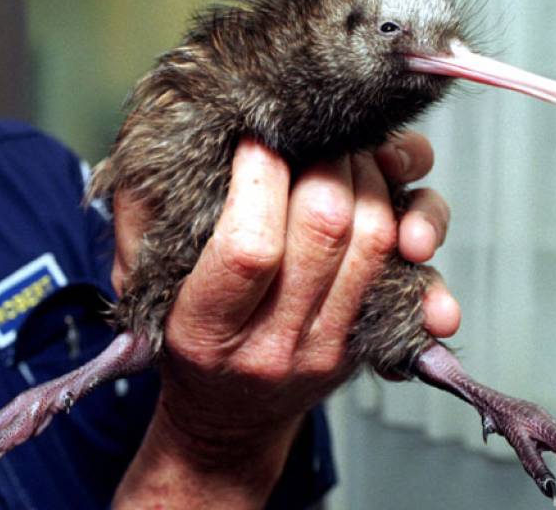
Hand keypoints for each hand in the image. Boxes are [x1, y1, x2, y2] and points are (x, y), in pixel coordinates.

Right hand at [113, 131, 457, 507]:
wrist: (227, 417)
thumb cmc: (184, 337)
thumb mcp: (138, 286)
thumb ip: (136, 222)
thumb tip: (150, 153)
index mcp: (206, 328)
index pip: (251, 247)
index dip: (262, 177)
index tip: (254, 139)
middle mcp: (274, 344)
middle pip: (327, 229)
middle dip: (326, 159)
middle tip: (308, 136)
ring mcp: (329, 347)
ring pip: (377, 240)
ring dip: (373, 178)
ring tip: (348, 155)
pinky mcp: (368, 342)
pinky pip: (414, 276)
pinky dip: (419, 224)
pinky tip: (402, 204)